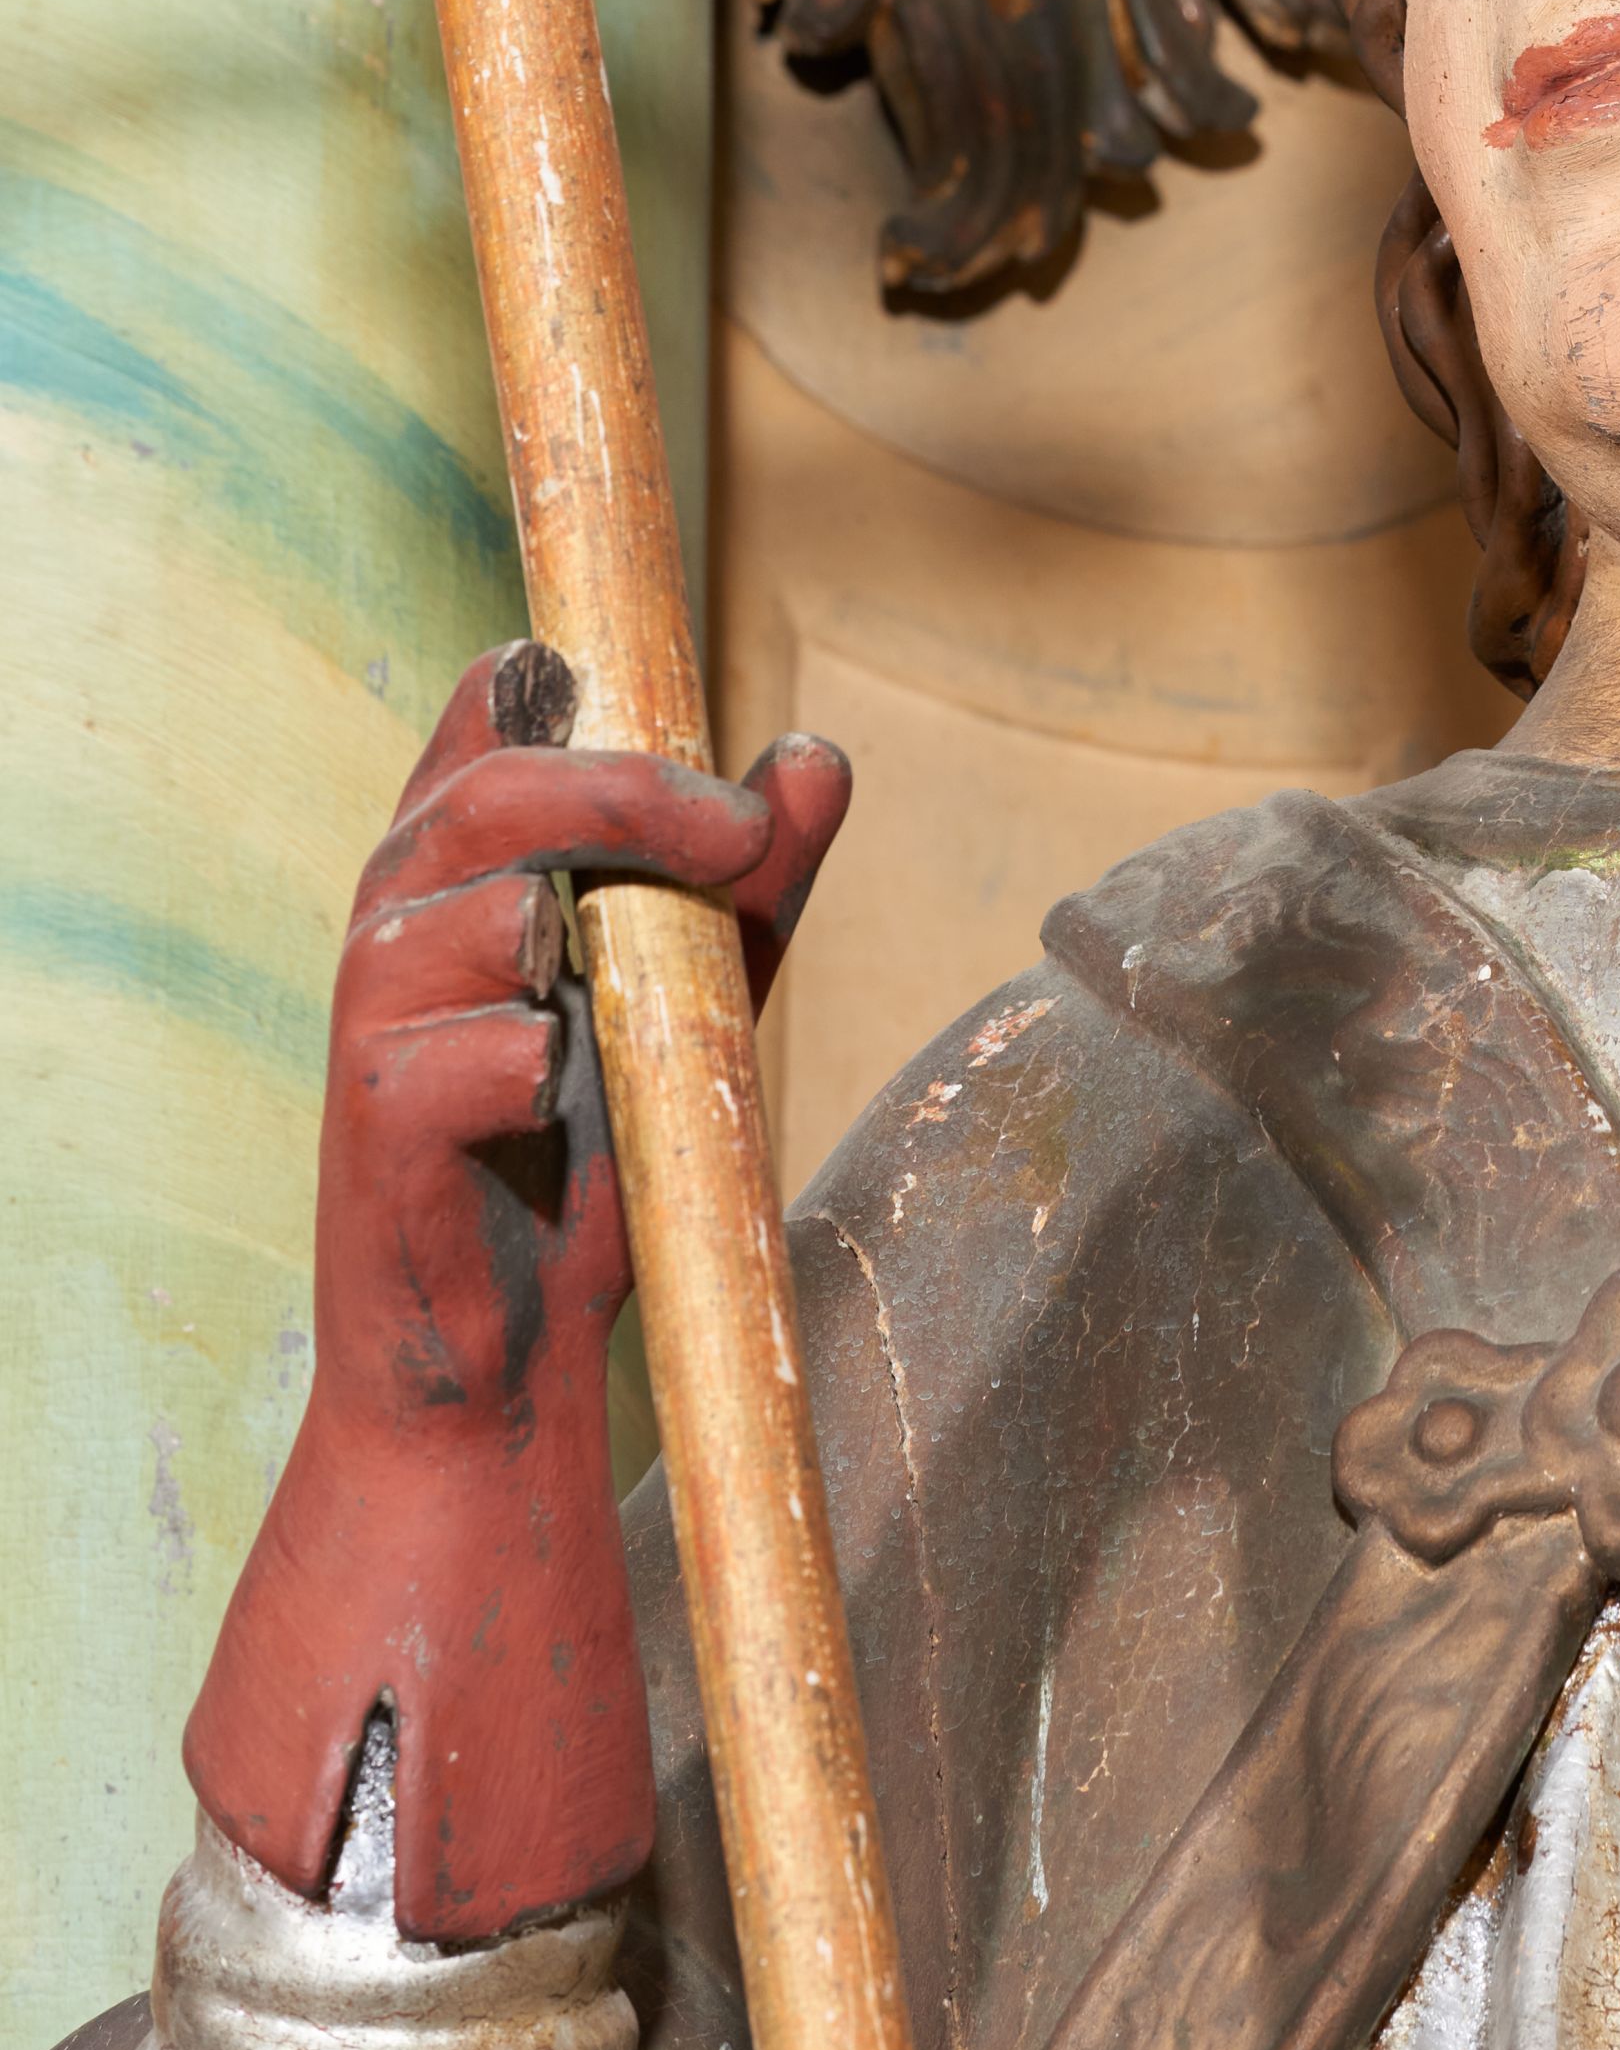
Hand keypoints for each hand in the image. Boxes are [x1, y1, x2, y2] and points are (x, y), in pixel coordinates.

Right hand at [182, 643, 848, 1943]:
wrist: (509, 1369)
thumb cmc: (590, 1157)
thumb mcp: (694, 998)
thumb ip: (751, 880)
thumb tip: (818, 754)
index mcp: (463, 864)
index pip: (486, 715)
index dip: (558, 680)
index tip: (649, 687)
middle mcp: (399, 920)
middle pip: (489, 788)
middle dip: (627, 791)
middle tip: (741, 832)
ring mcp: (372, 1027)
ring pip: (468, 904)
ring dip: (574, 922)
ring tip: (631, 992)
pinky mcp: (371, 1136)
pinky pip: (455, 1057)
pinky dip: (528, 1062)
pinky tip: (559, 1093)